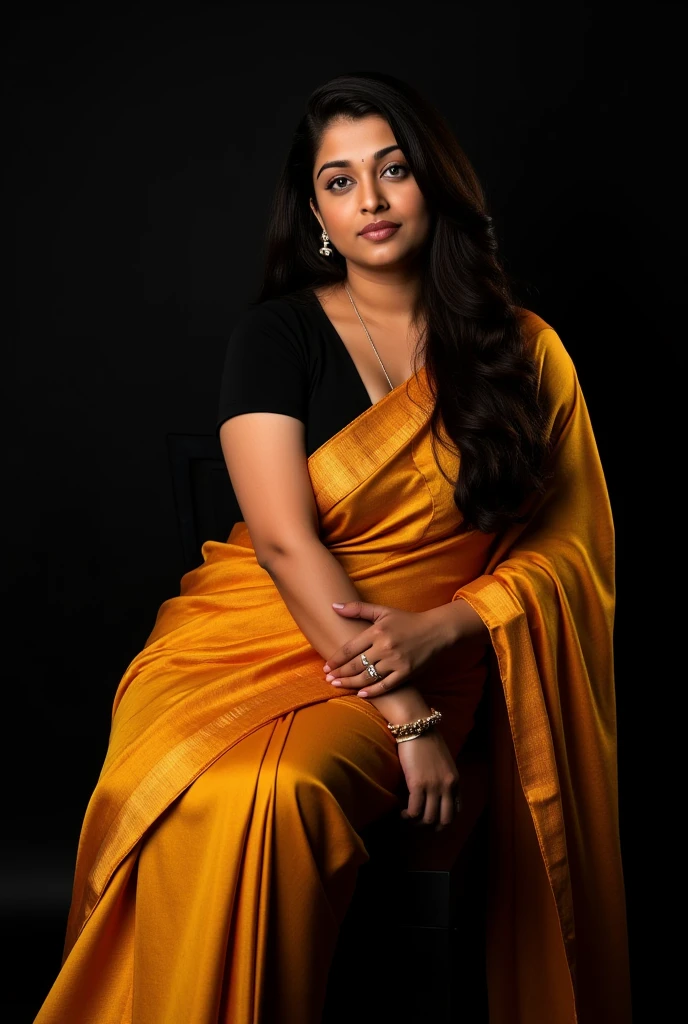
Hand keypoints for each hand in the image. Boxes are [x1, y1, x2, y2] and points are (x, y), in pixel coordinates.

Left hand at [323, 601, 456, 697]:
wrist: (436, 630)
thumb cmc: (407, 620)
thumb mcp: (383, 611)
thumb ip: (357, 609)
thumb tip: (333, 606)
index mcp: (377, 631)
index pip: (349, 649)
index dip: (336, 659)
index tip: (326, 667)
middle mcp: (385, 647)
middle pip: (356, 665)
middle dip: (340, 673)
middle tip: (328, 679)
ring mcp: (396, 661)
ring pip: (367, 677)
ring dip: (350, 683)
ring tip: (338, 685)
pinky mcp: (406, 673)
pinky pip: (385, 686)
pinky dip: (372, 691)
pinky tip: (360, 694)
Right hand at [396, 729, 461, 830]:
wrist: (417, 726)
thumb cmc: (427, 740)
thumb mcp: (443, 761)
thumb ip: (443, 777)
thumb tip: (435, 791)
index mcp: (455, 780)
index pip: (456, 810)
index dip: (444, 819)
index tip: (432, 819)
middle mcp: (447, 786)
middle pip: (445, 820)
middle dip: (432, 827)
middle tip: (420, 823)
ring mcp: (433, 786)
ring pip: (429, 819)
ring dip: (417, 823)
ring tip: (408, 816)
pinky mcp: (417, 784)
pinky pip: (415, 811)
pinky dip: (408, 816)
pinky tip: (402, 812)